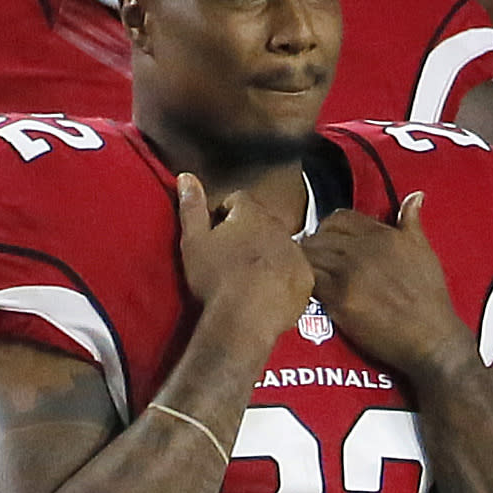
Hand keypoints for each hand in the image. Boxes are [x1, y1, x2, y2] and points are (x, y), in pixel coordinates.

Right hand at [176, 173, 313, 340]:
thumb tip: (186, 176)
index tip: (216, 233)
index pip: (239, 199)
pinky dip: (282, 278)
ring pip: (281, 246)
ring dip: (267, 255)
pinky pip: (294, 271)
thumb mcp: (193, 241)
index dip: (224, 213)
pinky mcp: (306, 278)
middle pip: (263, 222)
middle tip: (230, 258)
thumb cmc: (215, 277)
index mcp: (251, 214)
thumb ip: (191, 207)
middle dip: (249, 234)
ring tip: (248, 279)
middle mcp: (279, 227)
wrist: (246, 317)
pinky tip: (266, 294)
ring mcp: (297, 253)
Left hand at [301, 193, 473, 385]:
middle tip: (310, 260)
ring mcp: (350, 273)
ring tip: (304, 274)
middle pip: (320, 236)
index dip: (328, 228)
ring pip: (310, 256)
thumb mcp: (424, 252)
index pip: (341, 218)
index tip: (326, 240)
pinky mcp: (339, 298)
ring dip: (304, 264)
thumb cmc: (429, 297)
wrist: (430, 336)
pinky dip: (302, 282)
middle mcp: (365, 249)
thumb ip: (411, 223)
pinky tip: (305, 290)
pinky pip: (308, 281)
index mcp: (384, 235)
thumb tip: (414, 197)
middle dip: (312, 246)